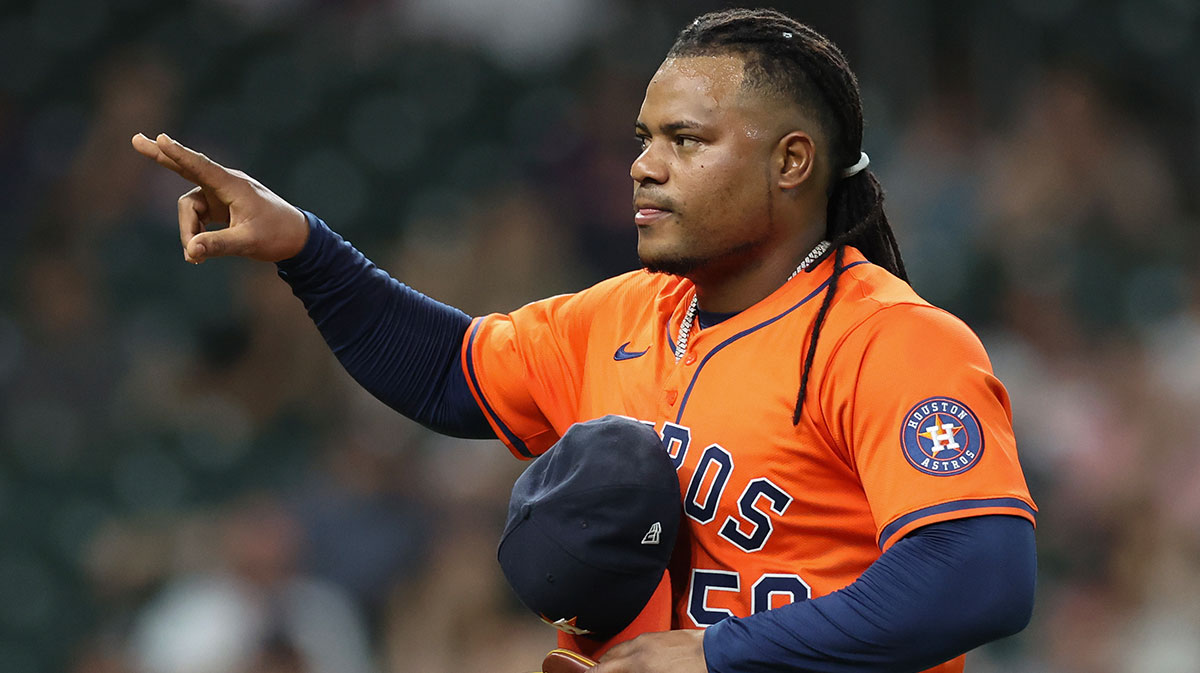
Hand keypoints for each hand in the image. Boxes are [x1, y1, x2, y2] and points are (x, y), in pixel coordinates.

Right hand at [131, 132, 307, 263]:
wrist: (298, 238)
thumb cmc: (277, 236)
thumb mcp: (247, 243)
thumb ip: (218, 246)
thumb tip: (190, 251)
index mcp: (233, 185)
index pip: (200, 167)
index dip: (179, 154)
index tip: (161, 139)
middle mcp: (225, 185)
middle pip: (187, 168)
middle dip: (161, 157)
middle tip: (135, 140)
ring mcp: (222, 195)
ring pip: (190, 209)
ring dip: (188, 232)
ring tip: (195, 259)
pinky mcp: (221, 206)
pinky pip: (197, 216)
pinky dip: (195, 234)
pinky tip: (196, 255)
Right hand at [593, 630, 706, 672]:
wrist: (718, 654)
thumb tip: (625, 672)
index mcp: (637, 662)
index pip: (602, 669)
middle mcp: (640, 646)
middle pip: (610, 656)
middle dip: (601, 667)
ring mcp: (650, 638)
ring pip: (623, 648)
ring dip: (616, 659)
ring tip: (618, 671)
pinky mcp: (661, 635)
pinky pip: (636, 644)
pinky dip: (630, 653)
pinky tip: (638, 663)